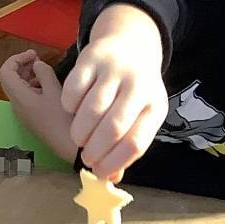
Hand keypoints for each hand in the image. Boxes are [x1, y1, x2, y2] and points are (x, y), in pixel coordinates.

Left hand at [0, 49, 77, 161]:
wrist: (70, 146)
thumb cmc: (63, 119)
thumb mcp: (55, 91)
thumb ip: (44, 73)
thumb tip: (37, 65)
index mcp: (19, 97)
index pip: (5, 71)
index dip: (16, 59)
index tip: (33, 54)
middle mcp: (17, 105)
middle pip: (10, 79)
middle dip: (22, 65)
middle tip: (38, 58)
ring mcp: (24, 112)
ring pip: (18, 88)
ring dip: (28, 75)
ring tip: (44, 70)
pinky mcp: (32, 117)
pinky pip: (26, 97)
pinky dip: (33, 86)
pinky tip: (48, 85)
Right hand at [62, 4, 167, 179]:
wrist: (130, 45)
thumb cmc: (134, 91)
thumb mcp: (141, 115)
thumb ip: (126, 145)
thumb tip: (110, 178)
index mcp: (155, 105)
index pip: (136, 142)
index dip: (114, 163)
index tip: (100, 173)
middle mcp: (138, 85)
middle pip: (113, 128)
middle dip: (95, 151)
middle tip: (86, 158)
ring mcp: (114, 70)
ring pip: (91, 110)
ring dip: (80, 132)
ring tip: (79, 138)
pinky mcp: (91, 58)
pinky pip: (73, 90)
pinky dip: (68, 107)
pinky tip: (72, 111)